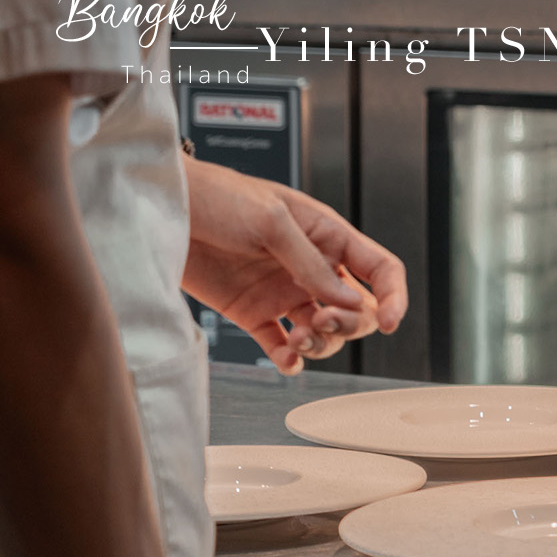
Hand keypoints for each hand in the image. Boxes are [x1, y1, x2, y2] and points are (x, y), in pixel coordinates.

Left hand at [181, 160, 408, 373]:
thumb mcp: (271, 221)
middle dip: (348, 324)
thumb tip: (348, 301)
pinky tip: (284, 359)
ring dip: (318, 344)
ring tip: (295, 340)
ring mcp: (282, 292)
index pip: (378, 269)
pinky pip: (280, 346)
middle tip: (320, 322)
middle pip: (356, 309)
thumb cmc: (219, 197)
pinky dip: (288, 360)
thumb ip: (310, 263)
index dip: (393, 296)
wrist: (163, 211)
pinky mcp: (251, 312)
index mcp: (327, 236)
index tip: (391, 324)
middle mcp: (310, 267)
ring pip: (322, 333)